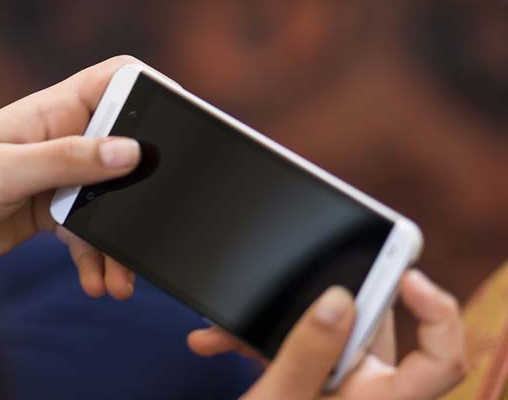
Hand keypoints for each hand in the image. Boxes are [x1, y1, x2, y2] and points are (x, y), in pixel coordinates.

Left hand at [0, 55, 143, 299]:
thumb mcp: (5, 169)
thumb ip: (67, 160)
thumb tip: (131, 151)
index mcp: (50, 111)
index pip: (111, 80)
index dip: (147, 90)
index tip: (178, 120)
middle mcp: (59, 139)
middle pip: (121, 145)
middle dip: (142, 182)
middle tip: (158, 214)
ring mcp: (55, 175)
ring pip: (108, 197)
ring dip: (118, 235)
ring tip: (123, 275)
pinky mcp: (48, 212)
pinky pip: (86, 230)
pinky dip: (95, 256)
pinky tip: (96, 282)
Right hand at [187, 270, 466, 399]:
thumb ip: (307, 353)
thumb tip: (338, 299)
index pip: (438, 360)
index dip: (435, 312)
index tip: (405, 273)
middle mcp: (367, 395)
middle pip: (371, 329)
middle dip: (321, 303)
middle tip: (288, 289)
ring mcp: (339, 391)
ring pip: (325, 336)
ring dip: (275, 325)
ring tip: (227, 330)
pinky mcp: (312, 385)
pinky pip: (297, 349)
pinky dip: (261, 343)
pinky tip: (222, 343)